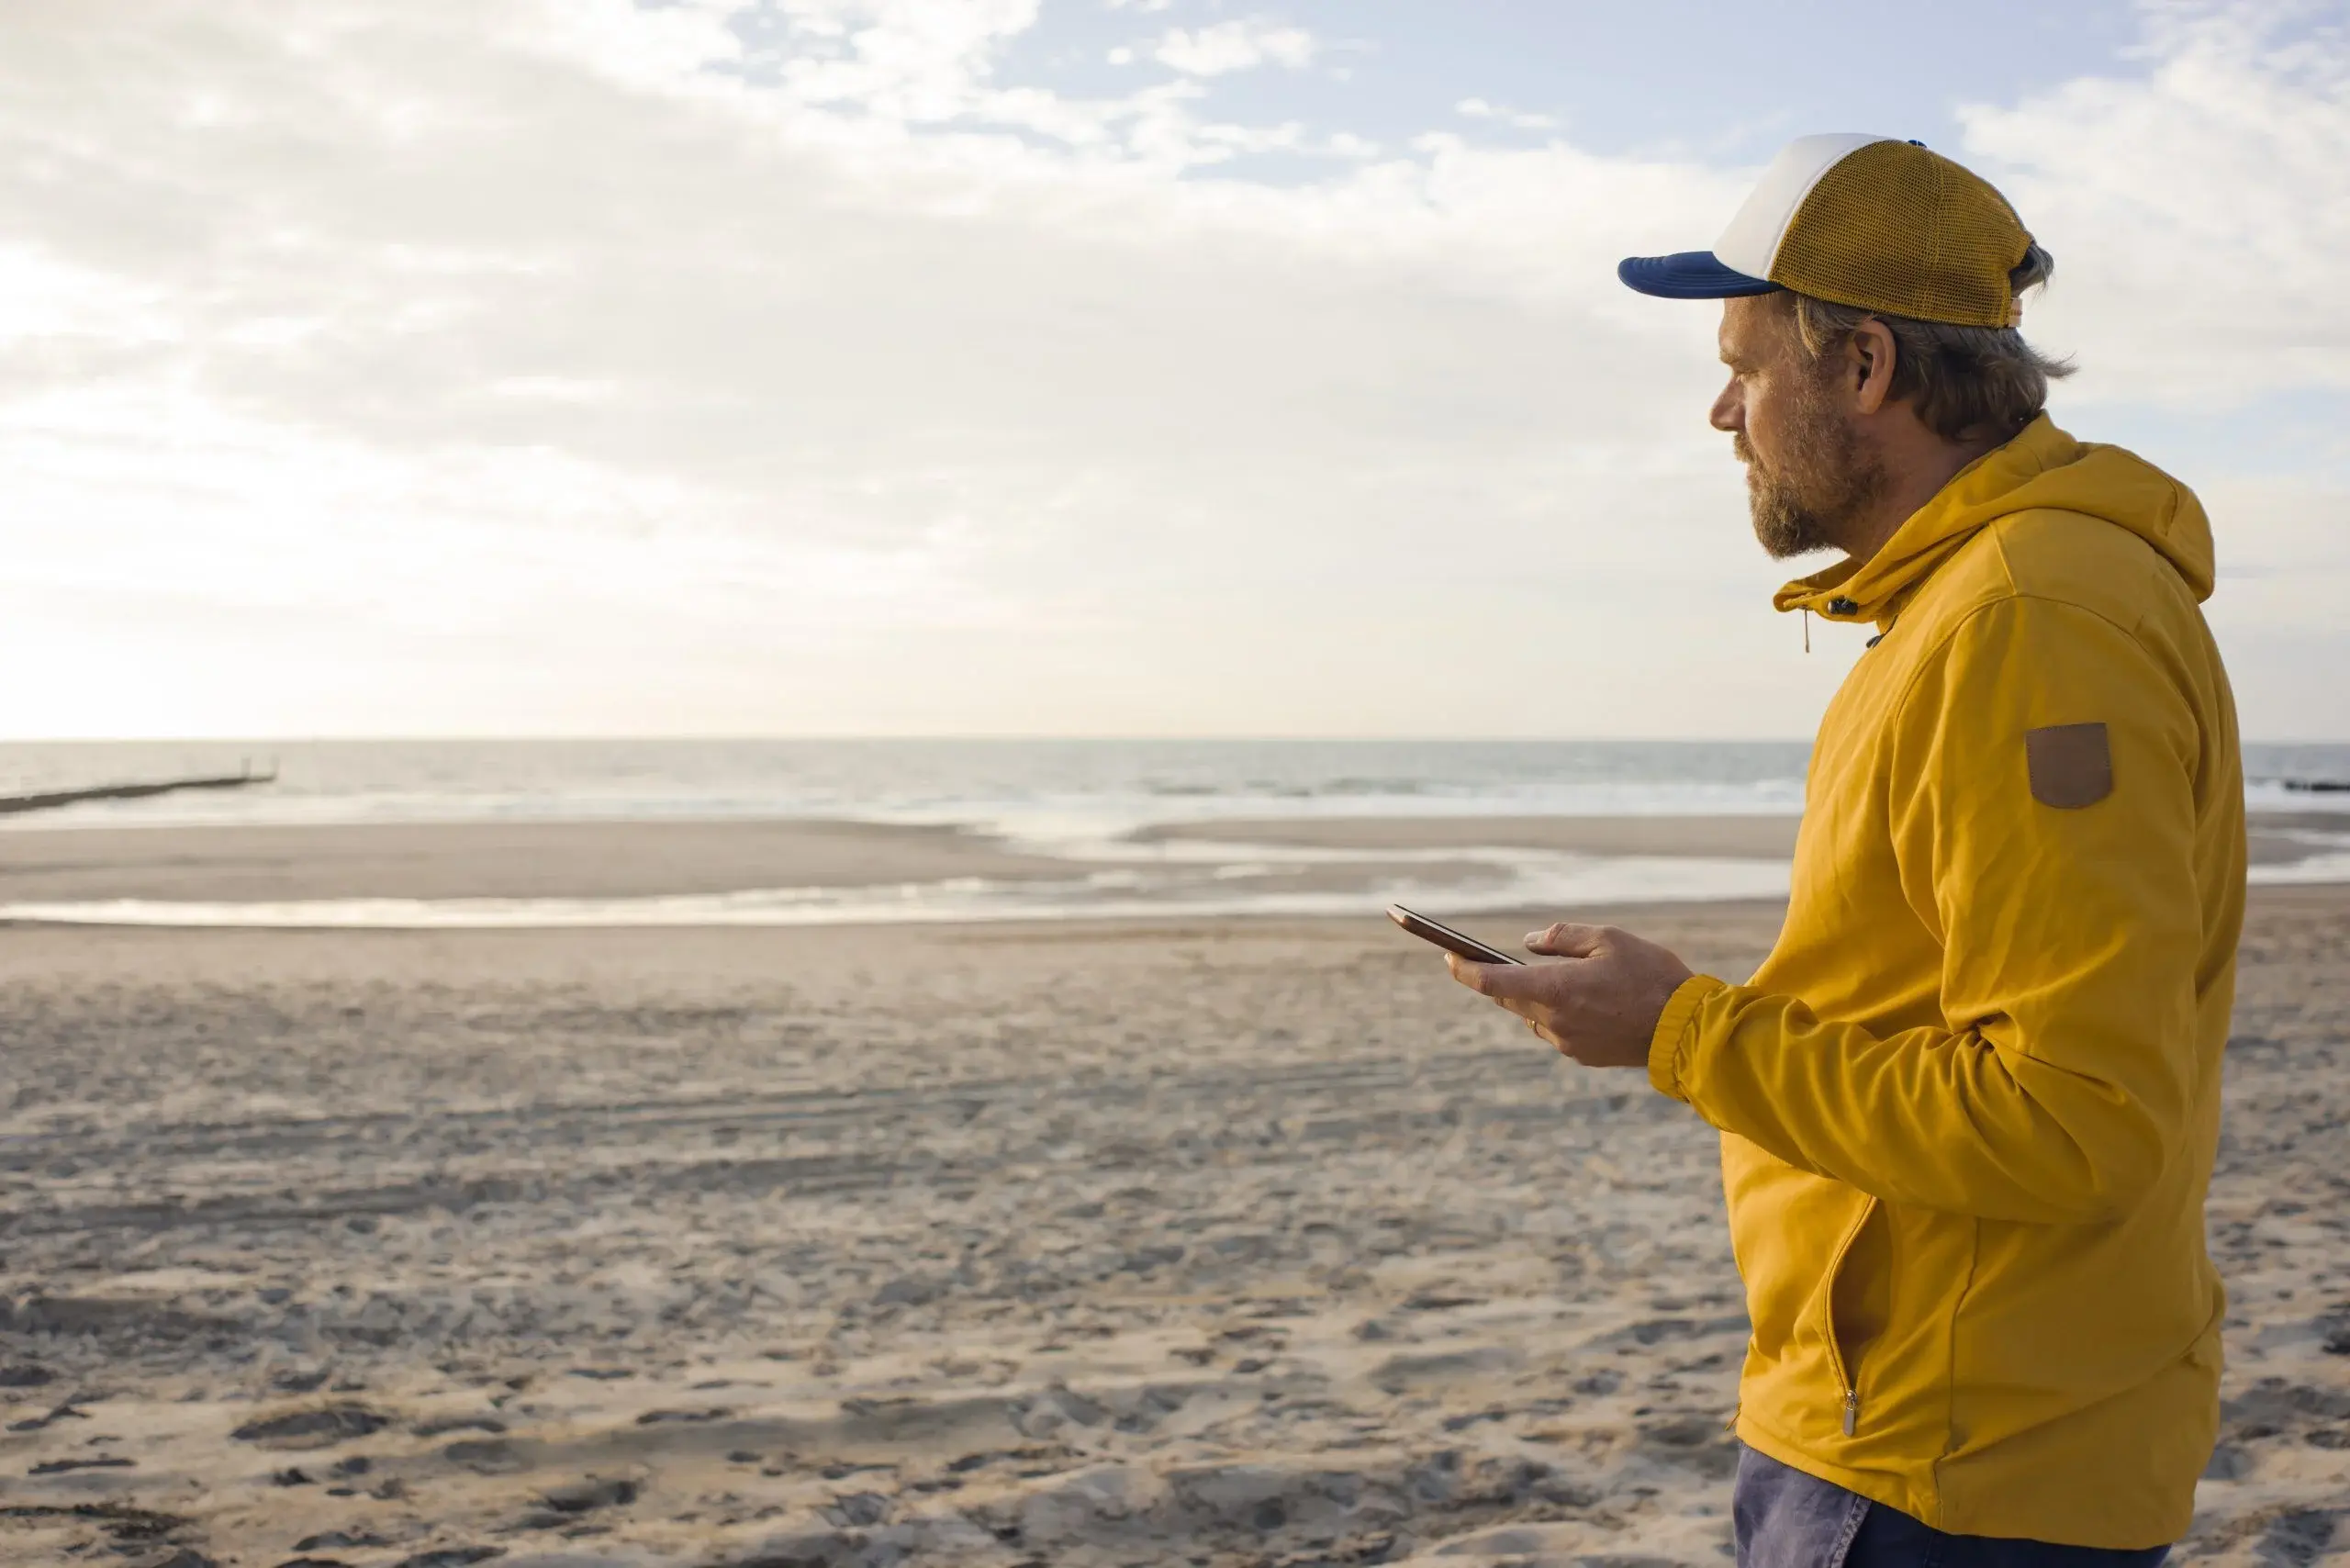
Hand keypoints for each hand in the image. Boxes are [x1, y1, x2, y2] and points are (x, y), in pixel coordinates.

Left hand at [1446, 922, 1694, 1068]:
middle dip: (1501, 979)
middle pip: (1509, 999)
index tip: (1447, 957)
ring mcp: (1566, 1042)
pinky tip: (1586, 999)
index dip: (1464, 970)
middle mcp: (1553, 1021)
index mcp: (1555, 990)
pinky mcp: (1581, 1055)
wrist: (1686, 1029)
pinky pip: (1556, 1030)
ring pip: (1533, 1015)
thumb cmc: (1650, 976)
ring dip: (1535, 996)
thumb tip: (1529, 944)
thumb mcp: (1608, 939)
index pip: (1491, 983)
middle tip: (1499, 959)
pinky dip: (1558, 1012)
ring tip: (1562, 976)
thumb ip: (1563, 938)